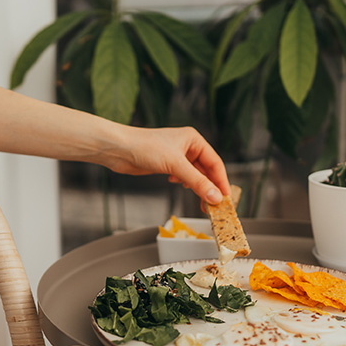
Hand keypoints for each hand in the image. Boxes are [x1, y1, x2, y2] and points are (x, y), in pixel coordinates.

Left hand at [101, 126, 230, 205]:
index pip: (215, 163)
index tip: (226, 198)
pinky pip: (183, 177)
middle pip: (206, 170)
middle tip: (216, 205)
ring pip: (194, 175)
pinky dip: (185, 184)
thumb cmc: (144, 146)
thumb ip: (197, 182)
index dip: (222, 181)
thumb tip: (215, 197)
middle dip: (210, 187)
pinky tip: (180, 186)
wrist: (119, 149)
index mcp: (193, 139)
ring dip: (198, 188)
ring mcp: (176, 156)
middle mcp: (187, 146)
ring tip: (202, 202)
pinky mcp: (166, 165)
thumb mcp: (175, 165)